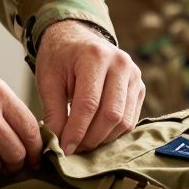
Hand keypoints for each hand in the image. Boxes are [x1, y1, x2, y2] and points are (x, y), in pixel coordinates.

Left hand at [35, 20, 144, 154]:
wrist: (76, 38)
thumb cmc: (60, 59)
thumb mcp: (48, 81)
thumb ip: (54, 112)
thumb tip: (58, 145)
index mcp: (95, 57)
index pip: (89, 104)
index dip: (77, 131)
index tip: (64, 149)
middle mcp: (120, 64)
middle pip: (111, 114)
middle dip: (91, 138)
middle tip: (73, 150)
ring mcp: (134, 75)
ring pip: (124, 121)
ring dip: (103, 139)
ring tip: (83, 144)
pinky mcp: (140, 87)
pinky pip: (131, 119)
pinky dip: (113, 133)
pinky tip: (96, 135)